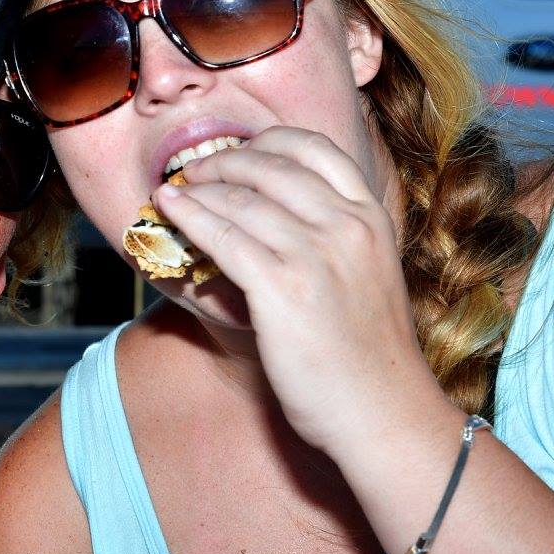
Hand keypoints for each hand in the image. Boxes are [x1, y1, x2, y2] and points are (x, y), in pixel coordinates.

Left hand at [156, 127, 440, 452]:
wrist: (382, 413)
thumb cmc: (369, 356)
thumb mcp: (368, 275)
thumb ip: (335, 238)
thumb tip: (275, 218)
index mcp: (371, 217)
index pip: (316, 149)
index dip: (269, 141)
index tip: (242, 149)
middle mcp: (346, 225)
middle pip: (271, 165)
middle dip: (224, 161)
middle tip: (196, 169)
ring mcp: (314, 254)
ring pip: (241, 199)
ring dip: (199, 188)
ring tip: (174, 190)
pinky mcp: (281, 287)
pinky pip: (223, 236)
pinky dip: (190, 217)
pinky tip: (171, 210)